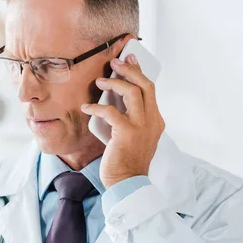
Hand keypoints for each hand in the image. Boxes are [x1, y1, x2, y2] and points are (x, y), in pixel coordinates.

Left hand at [81, 54, 164, 188]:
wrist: (128, 183)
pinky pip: (111, 111)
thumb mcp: (135, 137)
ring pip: (132, 93)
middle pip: (145, 85)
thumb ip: (132, 120)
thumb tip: (115, 102)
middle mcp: (152, 121)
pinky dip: (97, 107)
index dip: (139, 72)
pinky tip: (87, 107)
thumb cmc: (126, 161)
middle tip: (115, 62)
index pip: (150, 90)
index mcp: (156, 121)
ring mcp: (141, 126)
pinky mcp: (127, 133)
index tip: (130, 59)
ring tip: (100, 80)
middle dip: (129, 70)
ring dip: (114, 83)